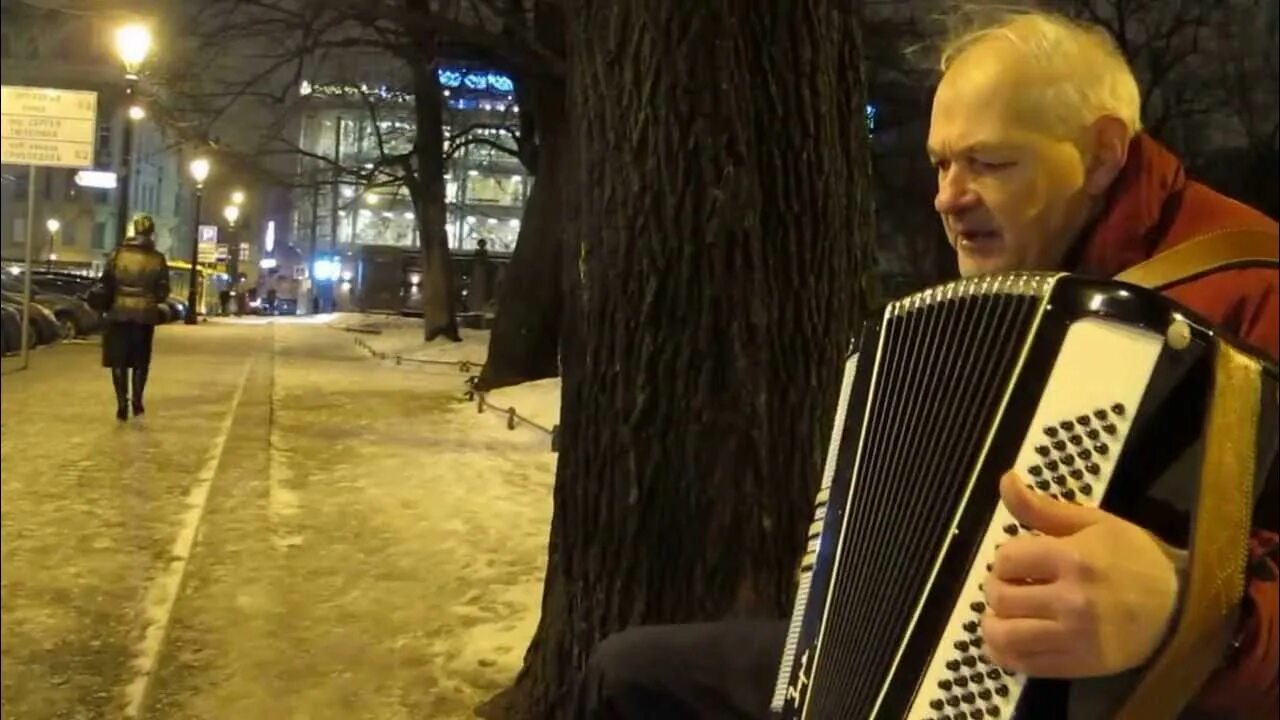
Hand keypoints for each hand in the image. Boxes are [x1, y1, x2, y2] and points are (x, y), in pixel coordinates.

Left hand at [981, 471, 1179, 677]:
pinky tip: (1006, 642)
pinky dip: (1004, 654)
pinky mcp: (1080, 665)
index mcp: (1073, 558)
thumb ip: (1042, 507)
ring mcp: (1075, 637)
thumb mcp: (1093, 523)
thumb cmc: (1135, 558)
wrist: (1181, 606)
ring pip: (1005, 635)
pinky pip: (1024, 664)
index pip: (1006, 559)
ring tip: (1002, 615)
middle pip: (1001, 596)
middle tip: (1009, 587)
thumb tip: (1005, 479)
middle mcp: (1071, 599)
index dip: (1004, 559)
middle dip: (996, 588)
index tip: (1017, 562)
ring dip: (993, 624)